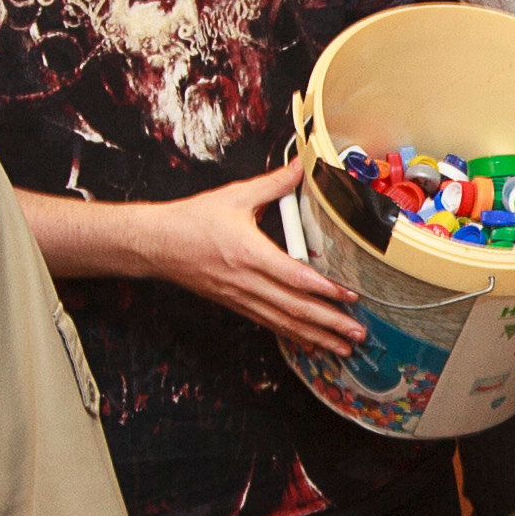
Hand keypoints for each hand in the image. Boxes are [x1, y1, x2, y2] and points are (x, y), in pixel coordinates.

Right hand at [129, 162, 368, 357]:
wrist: (156, 244)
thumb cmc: (192, 220)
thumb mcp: (234, 195)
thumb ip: (273, 184)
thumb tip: (301, 168)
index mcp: (249, 253)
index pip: (295, 277)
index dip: (325, 291)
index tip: (350, 297)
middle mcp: (247, 282)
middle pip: (294, 309)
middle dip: (329, 324)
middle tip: (358, 335)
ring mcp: (241, 297)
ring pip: (284, 323)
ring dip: (316, 337)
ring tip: (342, 348)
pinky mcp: (236, 304)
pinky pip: (269, 324)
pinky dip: (293, 336)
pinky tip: (311, 344)